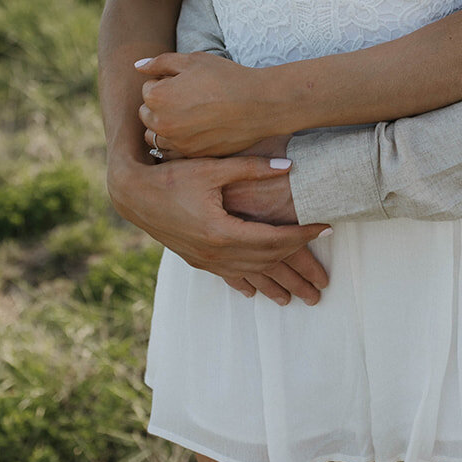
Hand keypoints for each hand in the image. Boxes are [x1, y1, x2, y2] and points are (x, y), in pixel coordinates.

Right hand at [107, 149, 330, 306]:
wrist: (133, 195)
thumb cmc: (173, 175)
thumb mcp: (213, 168)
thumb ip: (251, 168)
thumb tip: (290, 166)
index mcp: (223, 231)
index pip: (275, 238)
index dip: (304, 235)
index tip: (327, 228)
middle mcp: (216, 252)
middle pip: (267, 263)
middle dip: (299, 270)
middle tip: (324, 277)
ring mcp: (205, 260)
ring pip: (250, 274)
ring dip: (277, 284)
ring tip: (300, 295)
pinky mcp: (196, 260)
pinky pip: (229, 276)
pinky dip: (247, 282)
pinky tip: (256, 292)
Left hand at [136, 52, 280, 156]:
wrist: (259, 104)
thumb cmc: (227, 78)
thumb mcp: (193, 60)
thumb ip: (161, 62)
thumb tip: (138, 66)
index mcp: (158, 97)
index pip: (147, 88)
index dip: (165, 81)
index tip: (187, 81)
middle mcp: (162, 123)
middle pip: (146, 113)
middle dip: (160, 104)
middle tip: (189, 97)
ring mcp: (176, 142)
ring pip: (155, 135)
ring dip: (164, 125)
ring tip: (189, 114)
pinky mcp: (190, 155)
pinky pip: (171, 150)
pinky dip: (177, 141)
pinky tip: (195, 129)